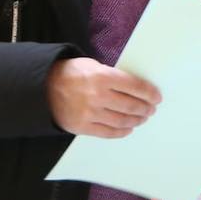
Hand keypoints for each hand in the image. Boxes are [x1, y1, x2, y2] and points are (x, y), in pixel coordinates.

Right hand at [46, 58, 160, 137]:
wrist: (43, 88)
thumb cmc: (72, 73)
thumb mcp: (93, 66)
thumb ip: (113, 76)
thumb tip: (137, 88)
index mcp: (102, 77)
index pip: (134, 86)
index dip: (149, 93)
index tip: (157, 97)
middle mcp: (98, 96)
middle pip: (131, 105)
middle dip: (145, 108)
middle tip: (151, 109)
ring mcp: (90, 113)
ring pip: (122, 121)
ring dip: (136, 121)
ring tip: (142, 118)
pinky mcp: (83, 127)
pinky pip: (108, 133)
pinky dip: (122, 131)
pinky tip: (128, 128)